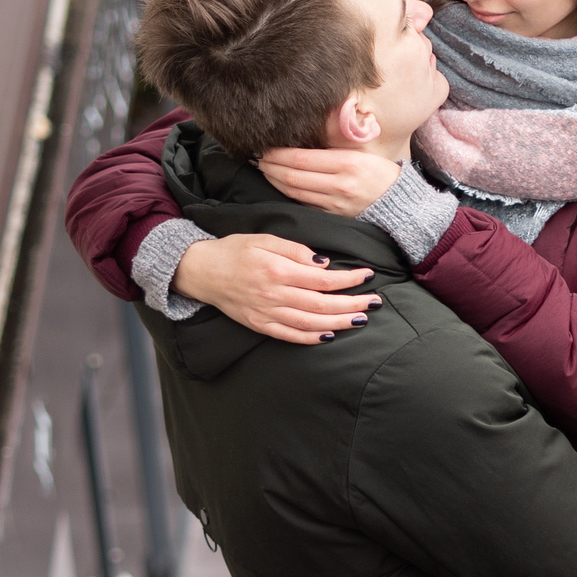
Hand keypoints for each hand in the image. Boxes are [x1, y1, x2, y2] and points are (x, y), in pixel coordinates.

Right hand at [174, 233, 377, 344]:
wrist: (201, 270)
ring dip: (339, 322)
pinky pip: (289, 335)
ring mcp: (266, 313)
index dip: (349, 279)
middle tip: (375, 302)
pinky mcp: (258, 324)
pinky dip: (311, 338)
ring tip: (360, 319)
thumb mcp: (265, 239)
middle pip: (322, 304)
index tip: (367, 276)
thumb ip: (296, 250)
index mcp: (277, 270)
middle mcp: (273, 295)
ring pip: (310, 323)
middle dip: (352, 304)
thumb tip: (324, 264)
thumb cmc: (235, 250)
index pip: (323, 279)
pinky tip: (330, 334)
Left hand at [257, 147, 402, 217]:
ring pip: (294, 191)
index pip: (301, 158)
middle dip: (270, 166)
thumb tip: (299, 143)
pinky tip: (281, 185)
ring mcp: (335, 203)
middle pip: (293, 176)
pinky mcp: (333, 215)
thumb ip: (332, 150)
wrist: (399, 204)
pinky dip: (288, 193)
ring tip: (264, 170)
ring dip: (275, 180)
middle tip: (258, 158)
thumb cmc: (379, 173)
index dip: (277, 153)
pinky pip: (304, 203)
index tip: (265, 147)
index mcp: (347, 163)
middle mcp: (339, 184)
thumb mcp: (360, 154)